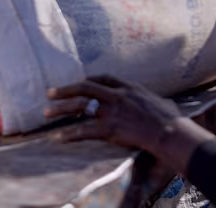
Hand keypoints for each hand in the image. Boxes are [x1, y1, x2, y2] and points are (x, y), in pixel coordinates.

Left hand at [45, 74, 183, 150]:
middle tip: (50, 93)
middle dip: (65, 90)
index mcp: (128, 87)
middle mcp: (116, 95)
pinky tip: (57, 138)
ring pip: (80, 106)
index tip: (79, 82)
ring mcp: (111, 111)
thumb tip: (161, 102)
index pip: (103, 78)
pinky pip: (84, 130)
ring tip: (46, 112)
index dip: (89, 80)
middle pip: (85, 88)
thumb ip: (152, 99)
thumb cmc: (170, 118)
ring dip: (61, 109)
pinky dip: (69, 134)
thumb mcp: (160, 101)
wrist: (168, 131)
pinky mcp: (109, 128)